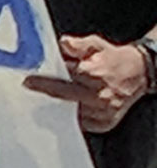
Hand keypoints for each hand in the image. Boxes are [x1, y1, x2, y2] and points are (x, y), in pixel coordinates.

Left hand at [32, 34, 152, 135]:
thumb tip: (63, 43)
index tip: (28, 81)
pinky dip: (70, 117)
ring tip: (42, 101)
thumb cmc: (113, 59)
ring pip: (71, 113)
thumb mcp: (97, 45)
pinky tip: (60, 110)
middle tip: (30, 90)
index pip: (66, 79)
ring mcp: (104, 112)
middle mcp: (102, 95)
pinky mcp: (104, 123)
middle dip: (47, 93)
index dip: (46, 80)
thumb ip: (78, 45)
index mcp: (98, 74)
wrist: (138, 73)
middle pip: (66, 97)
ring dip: (56, 108)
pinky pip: (81, 123)